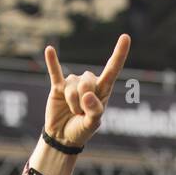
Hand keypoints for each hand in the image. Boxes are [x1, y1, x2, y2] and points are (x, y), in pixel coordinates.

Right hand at [42, 34, 129, 149]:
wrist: (63, 137)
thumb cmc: (81, 129)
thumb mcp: (92, 125)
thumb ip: (95, 112)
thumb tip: (88, 95)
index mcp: (102, 90)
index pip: (112, 70)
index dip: (119, 54)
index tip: (126, 37)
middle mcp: (88, 83)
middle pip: (88, 82)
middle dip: (83, 101)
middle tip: (81, 113)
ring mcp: (72, 83)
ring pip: (73, 88)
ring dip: (72, 103)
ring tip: (72, 112)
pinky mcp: (58, 86)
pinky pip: (55, 72)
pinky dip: (52, 62)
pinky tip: (49, 50)